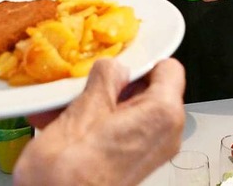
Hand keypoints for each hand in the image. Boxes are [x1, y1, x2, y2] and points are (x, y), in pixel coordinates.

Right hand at [14, 58, 185, 185]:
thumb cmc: (70, 171)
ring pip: (128, 110)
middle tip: (87, 83)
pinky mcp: (131, 162)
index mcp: (163, 114)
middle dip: (115, 84)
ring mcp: (149, 151)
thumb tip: (112, 67)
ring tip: (68, 105)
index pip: (169, 68)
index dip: (143, 61)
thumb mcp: (85, 107)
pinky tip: (64, 122)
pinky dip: (94, 123)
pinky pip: (118, 130)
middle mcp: (165, 135)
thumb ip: (106, 77)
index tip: (118, 61)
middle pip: (148, 90)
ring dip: (98, 103)